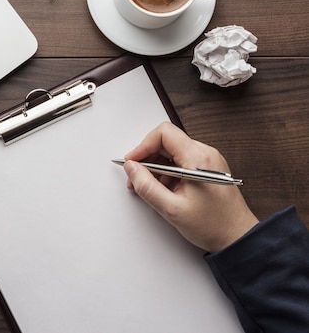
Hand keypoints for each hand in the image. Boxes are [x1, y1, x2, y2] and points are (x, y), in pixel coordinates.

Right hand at [122, 122, 257, 252]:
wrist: (237, 237)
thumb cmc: (213, 225)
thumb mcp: (172, 209)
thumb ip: (147, 186)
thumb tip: (131, 169)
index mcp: (198, 159)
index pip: (164, 133)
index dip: (143, 146)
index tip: (132, 161)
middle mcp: (205, 154)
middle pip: (166, 141)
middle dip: (147, 157)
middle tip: (136, 177)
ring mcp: (208, 160)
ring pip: (172, 151)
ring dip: (156, 166)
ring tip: (149, 187)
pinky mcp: (207, 168)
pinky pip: (181, 161)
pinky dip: (167, 171)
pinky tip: (163, 189)